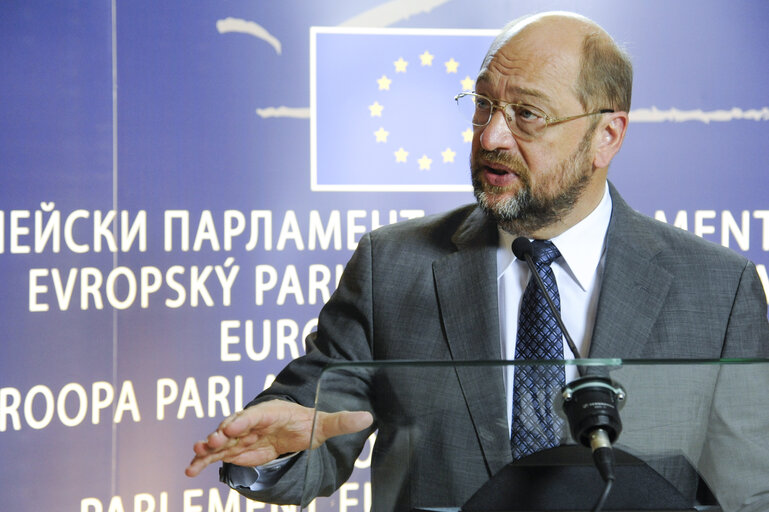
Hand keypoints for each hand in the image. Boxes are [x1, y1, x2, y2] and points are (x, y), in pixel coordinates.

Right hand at [185, 399, 373, 476]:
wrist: (297, 430)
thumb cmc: (309, 423)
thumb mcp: (324, 424)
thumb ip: (341, 421)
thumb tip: (368, 417)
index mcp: (272, 412)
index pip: (257, 414)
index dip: (245, 419)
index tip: (233, 426)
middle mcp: (253, 422)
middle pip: (235, 426)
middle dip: (222, 433)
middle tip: (211, 440)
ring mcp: (243, 436)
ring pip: (222, 441)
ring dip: (208, 447)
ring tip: (195, 456)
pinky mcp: (237, 450)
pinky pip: (218, 455)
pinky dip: (204, 461)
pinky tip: (190, 471)